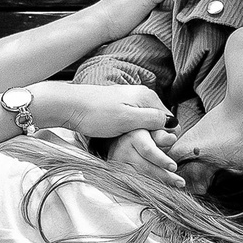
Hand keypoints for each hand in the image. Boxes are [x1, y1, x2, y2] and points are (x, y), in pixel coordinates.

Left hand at [31, 81, 171, 140]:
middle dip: (154, 135)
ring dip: (142, 134)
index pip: (170, 119)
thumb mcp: (128, 120)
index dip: (165, 136)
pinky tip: (122, 135)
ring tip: (130, 141)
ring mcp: (129, 99)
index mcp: (147, 96)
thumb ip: (152, 120)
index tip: (155, 147)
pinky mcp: (119, 105)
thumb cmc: (96, 114)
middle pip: (158, 120)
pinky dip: (132, 130)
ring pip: (146, 121)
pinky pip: (134, 120)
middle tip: (141, 146)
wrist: (68, 105)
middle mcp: (141, 94)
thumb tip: (173, 123)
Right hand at [107, 127, 184, 189]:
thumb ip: (163, 134)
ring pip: (139, 177)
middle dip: (164, 176)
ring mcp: (119, 163)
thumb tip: (172, 139)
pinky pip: (134, 183)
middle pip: (145, 167)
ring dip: (158, 184)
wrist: (120, 139)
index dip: (161, 160)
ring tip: (175, 186)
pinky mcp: (117, 173)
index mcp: (135, 137)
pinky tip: (161, 189)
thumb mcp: (153, 129)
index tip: (174, 167)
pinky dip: (148, 187)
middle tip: (180, 182)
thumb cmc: (143, 133)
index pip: (148, 150)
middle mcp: (124, 150)